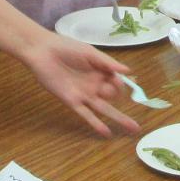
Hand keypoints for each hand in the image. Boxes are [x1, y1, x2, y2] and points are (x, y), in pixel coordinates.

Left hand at [19, 33, 136, 136]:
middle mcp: (94, 85)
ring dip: (118, 119)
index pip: (117, 83)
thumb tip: (128, 71)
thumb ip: (108, 63)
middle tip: (136, 125)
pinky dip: (96, 123)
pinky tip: (106, 132)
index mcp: (100, 72)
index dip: (122, 86)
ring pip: (104, 109)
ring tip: (132, 130)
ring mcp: (84, 94)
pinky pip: (86, 114)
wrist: (43, 51)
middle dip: (124, 112)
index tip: (120, 82)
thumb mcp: (90, 53)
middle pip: (114, 100)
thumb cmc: (66, 48)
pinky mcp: (72, 101)